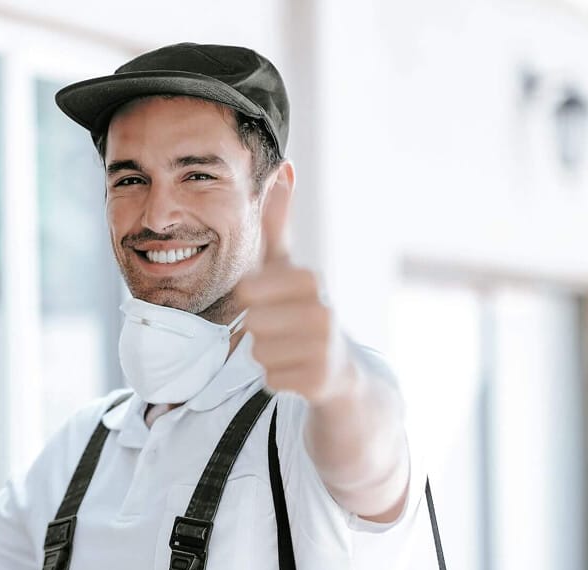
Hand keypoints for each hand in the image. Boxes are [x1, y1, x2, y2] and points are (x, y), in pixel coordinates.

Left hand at [234, 166, 356, 405]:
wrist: (341, 370)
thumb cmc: (303, 310)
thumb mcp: (288, 267)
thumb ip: (278, 223)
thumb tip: (283, 167)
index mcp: (309, 280)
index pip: (248, 288)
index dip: (252, 297)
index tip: (273, 299)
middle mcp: (322, 311)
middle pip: (251, 322)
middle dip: (259, 329)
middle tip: (283, 328)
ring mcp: (323, 348)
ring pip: (258, 352)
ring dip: (267, 354)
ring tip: (292, 348)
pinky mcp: (319, 382)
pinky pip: (270, 378)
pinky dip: (277, 378)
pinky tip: (299, 370)